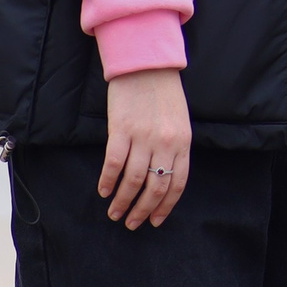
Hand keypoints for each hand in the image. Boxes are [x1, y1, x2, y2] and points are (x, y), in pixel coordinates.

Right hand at [100, 67, 190, 229]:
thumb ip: (174, 147)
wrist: (145, 63)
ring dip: (123, 201)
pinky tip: (103, 191)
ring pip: (134, 180)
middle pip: (156, 187)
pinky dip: (107, 181)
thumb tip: (163, 176)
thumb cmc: (163, 92)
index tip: (155, 221)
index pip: (177, 183)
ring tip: (115, 213)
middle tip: (132, 223)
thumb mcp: (179, 120)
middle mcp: (165, 142)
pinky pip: (114, 163)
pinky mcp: (121, 129)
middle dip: (143, 210)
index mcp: (183, 141)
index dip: (166, 205)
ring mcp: (143, 136)